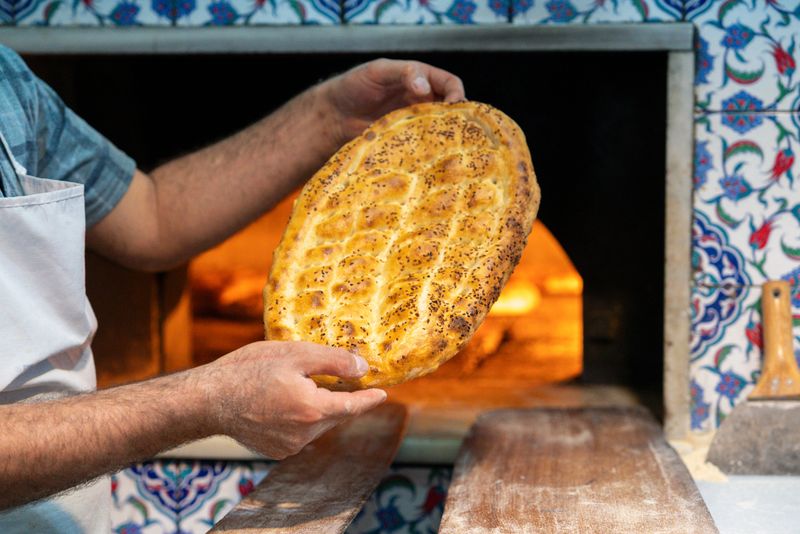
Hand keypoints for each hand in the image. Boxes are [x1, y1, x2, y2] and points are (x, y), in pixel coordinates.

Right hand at [200, 341, 386, 458]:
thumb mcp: (295, 354)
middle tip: (338, 378)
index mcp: (313, 409)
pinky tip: (282, 402)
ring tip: (300, 386)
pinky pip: (300, 434)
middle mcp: (305, 434)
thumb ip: (333, 361)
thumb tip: (363, 367)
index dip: (370, 399)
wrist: (208, 400)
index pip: (353, 406)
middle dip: (339, 398)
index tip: (383, 394)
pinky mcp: (277, 451)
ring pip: (317, 424)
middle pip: (335, 414)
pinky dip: (300, 418)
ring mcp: (290, 446)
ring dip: (317, 408)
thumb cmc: (249, 370)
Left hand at [320, 58, 465, 146]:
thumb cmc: (353, 86)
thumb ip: (403, 74)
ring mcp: (414, 122)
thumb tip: (424, 87)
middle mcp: (422, 100)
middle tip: (453, 130)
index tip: (454, 106)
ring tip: (443, 145)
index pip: (450, 84)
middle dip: (455, 118)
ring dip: (443, 136)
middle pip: (450, 109)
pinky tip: (427, 155)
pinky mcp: (405, 140)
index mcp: (420, 78)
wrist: (334, 114)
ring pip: (439, 129)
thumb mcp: (378, 72)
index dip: (456, 94)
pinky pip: (423, 145)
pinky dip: (428, 149)